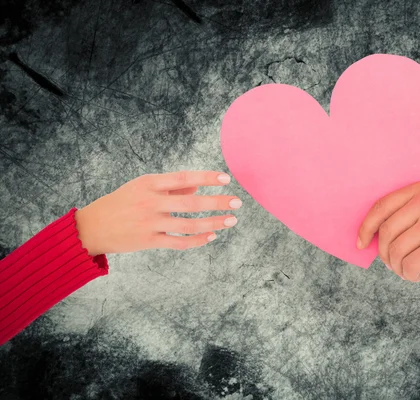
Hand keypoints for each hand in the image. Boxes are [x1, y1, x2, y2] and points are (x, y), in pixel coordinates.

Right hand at [74, 171, 241, 255]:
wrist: (92, 227)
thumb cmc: (121, 203)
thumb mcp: (142, 187)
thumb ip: (171, 186)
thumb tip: (198, 186)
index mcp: (149, 183)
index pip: (184, 177)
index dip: (206, 177)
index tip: (226, 178)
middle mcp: (150, 202)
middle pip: (191, 203)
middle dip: (217, 202)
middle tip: (237, 203)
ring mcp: (149, 223)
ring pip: (188, 225)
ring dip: (213, 223)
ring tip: (231, 221)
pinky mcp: (148, 241)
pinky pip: (178, 242)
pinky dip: (197, 240)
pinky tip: (211, 236)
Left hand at [357, 180, 419, 281]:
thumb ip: (409, 213)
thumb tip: (373, 237)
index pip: (380, 207)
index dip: (366, 227)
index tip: (361, 243)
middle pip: (385, 231)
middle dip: (383, 253)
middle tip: (392, 264)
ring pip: (395, 250)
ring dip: (397, 267)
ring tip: (408, 271)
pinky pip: (409, 264)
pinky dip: (408, 275)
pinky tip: (417, 276)